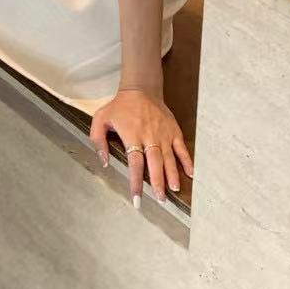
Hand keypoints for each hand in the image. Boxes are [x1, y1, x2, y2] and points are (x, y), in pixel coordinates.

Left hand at [89, 88, 194, 206]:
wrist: (141, 89)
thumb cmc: (120, 106)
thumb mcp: (100, 119)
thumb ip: (98, 141)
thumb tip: (105, 162)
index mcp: (132, 135)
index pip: (135, 163)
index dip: (136, 182)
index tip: (137, 198)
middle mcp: (149, 136)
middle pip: (155, 163)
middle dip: (157, 183)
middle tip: (160, 199)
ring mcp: (163, 134)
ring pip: (169, 158)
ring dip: (172, 175)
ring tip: (173, 190)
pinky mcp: (173, 130)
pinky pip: (181, 148)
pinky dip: (187, 161)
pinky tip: (191, 173)